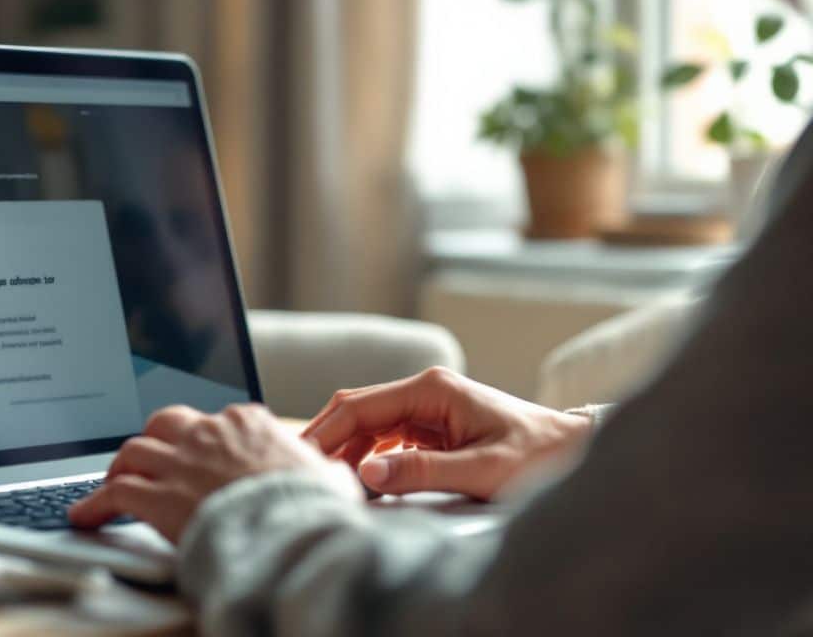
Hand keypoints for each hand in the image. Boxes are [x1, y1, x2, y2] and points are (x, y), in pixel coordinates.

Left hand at [69, 403, 360, 542]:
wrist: (293, 531)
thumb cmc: (315, 508)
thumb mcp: (328, 477)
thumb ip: (316, 468)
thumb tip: (331, 475)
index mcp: (249, 423)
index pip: (216, 420)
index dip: (203, 440)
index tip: (198, 455)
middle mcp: (209, 433)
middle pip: (166, 422)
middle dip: (156, 440)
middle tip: (150, 462)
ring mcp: (180, 463)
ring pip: (134, 451)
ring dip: (121, 468)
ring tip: (113, 484)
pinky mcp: (157, 496)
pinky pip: (114, 492)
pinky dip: (94, 504)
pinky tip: (84, 516)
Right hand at [302, 367, 592, 499]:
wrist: (575, 452)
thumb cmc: (539, 456)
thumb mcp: (482, 470)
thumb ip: (423, 472)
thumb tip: (367, 474)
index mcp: (431, 390)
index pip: (358, 406)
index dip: (323, 432)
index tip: (298, 458)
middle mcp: (424, 392)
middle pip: (355, 411)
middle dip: (324, 439)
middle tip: (296, 470)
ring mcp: (426, 409)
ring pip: (366, 425)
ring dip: (343, 451)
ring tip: (321, 480)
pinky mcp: (431, 429)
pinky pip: (384, 440)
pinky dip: (364, 458)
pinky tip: (354, 480)